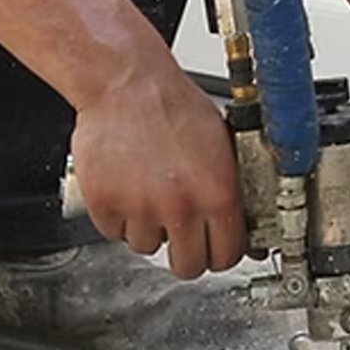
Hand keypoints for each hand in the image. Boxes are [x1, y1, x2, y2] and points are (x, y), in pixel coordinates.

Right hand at [70, 66, 245, 278]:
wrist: (125, 82)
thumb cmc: (172, 104)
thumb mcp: (221, 145)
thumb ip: (230, 191)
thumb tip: (244, 228)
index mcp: (217, 192)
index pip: (227, 255)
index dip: (220, 254)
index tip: (214, 250)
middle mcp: (180, 205)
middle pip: (188, 267)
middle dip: (186, 255)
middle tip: (181, 236)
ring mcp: (140, 207)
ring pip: (147, 248)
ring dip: (148, 229)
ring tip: (147, 194)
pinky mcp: (105, 203)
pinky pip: (113, 233)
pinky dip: (117, 217)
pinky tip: (125, 188)